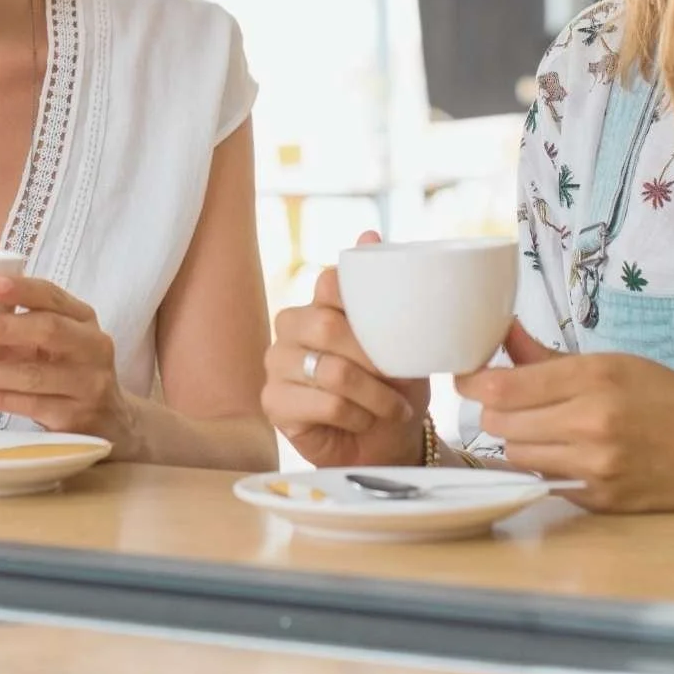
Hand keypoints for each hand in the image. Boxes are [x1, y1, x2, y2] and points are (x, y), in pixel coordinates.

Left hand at [0, 276, 139, 454]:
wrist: (112, 421)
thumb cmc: (70, 371)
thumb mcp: (60, 341)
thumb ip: (26, 326)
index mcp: (84, 319)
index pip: (53, 297)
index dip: (22, 289)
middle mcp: (92, 348)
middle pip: (47, 331)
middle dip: (1, 329)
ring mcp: (87, 384)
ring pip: (32, 375)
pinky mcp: (74, 418)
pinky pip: (28, 406)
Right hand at [261, 232, 429, 468]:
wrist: (390, 440)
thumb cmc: (393, 385)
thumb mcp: (399, 336)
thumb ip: (382, 289)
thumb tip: (368, 233)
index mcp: (317, 303)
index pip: (330, 283)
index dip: (363, 307)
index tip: (393, 334)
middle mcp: (290, 327)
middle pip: (325, 325)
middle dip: (372, 359)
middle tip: (400, 380)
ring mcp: (276, 364)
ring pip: (330, 370)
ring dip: (373, 395)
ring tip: (393, 408)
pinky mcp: (273, 402)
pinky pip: (323, 404)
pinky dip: (356, 416)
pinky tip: (363, 422)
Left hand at [456, 321, 673, 513]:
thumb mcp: (616, 363)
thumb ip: (549, 356)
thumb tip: (500, 334)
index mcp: (596, 378)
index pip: (502, 388)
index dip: (473, 380)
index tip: (468, 374)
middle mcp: (592, 424)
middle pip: (499, 424)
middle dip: (495, 411)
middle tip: (508, 400)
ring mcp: (595, 467)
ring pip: (515, 455)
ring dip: (516, 440)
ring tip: (541, 426)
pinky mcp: (599, 500)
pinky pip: (544, 480)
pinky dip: (544, 465)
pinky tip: (566, 452)